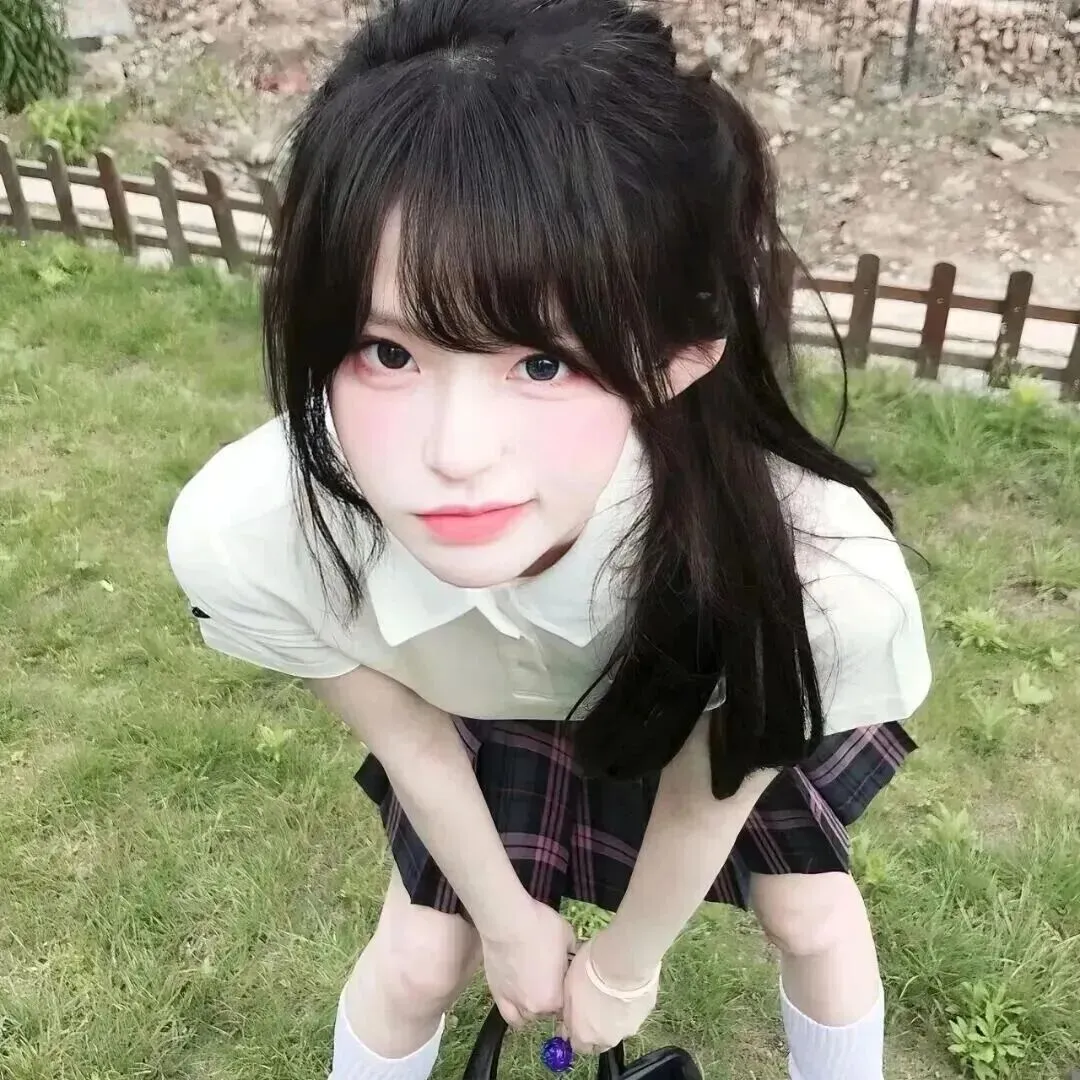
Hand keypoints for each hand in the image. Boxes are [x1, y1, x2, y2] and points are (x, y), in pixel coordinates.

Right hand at [479, 896, 576, 1028]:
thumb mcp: (569, 937)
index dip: (567, 989)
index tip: (565, 976)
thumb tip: (575, 957)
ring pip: (528, 1015)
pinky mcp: (497, 994)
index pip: (567, 1005)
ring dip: (533, 1005)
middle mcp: (534, 1007)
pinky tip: (519, 1000)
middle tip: (550, 976)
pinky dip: (516, 1011)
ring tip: (534, 986)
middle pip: (548, 1011)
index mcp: (555, 998)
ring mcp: (514, 1002)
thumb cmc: (541, 928)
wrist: (508, 920)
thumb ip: (574, 954)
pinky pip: (509, 1015)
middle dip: (551, 996)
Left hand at [562, 935, 658, 1053]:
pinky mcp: (645, 1015)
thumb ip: (569, 1012)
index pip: (578, 1046)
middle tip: (594, 1004)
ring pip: (618, 1027)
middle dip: (596, 1027)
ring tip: (612, 991)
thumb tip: (568, 1021)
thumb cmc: (588, 973)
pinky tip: (626, 986)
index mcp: (584, 1036)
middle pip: (600, 1041)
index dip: (576, 1032)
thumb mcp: (567, 990)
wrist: (621, 961)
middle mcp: (607, 1039)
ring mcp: (628, 1029)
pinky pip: (633, 1013)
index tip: (576, 1018)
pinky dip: (629, 1005)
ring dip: (614, 1016)